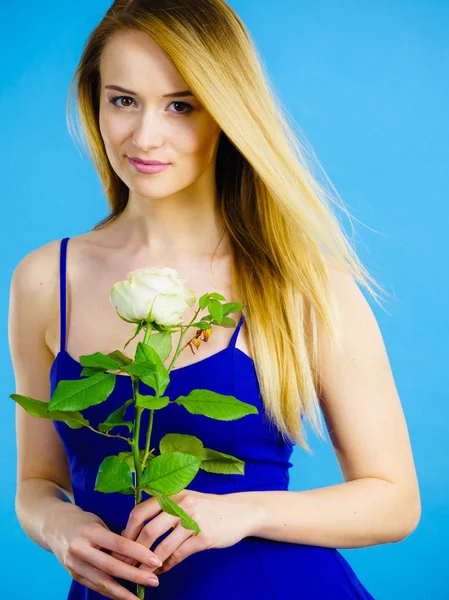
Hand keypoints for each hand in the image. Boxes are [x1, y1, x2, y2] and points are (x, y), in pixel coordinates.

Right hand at [47, 507, 161, 598]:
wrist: (55, 527)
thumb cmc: (84, 522)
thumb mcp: (99, 523)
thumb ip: (115, 539)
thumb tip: (137, 556)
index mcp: (89, 532)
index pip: (118, 544)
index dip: (138, 553)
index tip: (155, 559)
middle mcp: (80, 549)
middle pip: (111, 566)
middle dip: (135, 575)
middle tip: (154, 580)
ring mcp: (74, 565)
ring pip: (102, 581)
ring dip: (124, 592)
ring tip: (140, 597)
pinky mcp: (73, 576)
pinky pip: (95, 586)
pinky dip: (111, 593)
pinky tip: (124, 596)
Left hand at [116, 489, 255, 575]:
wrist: (239, 511)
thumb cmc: (206, 507)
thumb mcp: (184, 500)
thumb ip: (162, 509)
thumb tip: (132, 529)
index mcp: (172, 494)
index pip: (140, 512)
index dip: (127, 531)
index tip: (120, 546)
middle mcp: (180, 505)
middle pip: (148, 531)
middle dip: (133, 551)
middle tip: (125, 564)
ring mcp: (192, 520)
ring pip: (162, 546)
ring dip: (148, 563)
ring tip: (140, 573)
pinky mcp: (203, 537)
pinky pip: (178, 555)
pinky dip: (166, 566)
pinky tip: (160, 572)